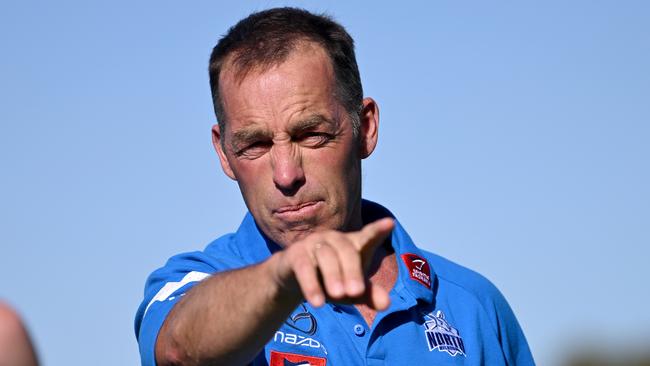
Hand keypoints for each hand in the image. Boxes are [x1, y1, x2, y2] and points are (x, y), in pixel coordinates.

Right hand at [273, 218, 394, 309]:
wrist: (293, 280)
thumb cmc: (330, 280)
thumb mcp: (350, 290)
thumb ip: (369, 295)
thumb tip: (386, 304)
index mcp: (353, 244)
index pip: (368, 235)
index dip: (378, 230)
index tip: (389, 223)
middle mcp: (334, 239)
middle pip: (347, 250)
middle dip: (353, 271)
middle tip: (357, 292)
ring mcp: (314, 243)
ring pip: (326, 255)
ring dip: (333, 275)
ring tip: (339, 296)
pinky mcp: (296, 253)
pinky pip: (304, 267)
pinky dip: (311, 285)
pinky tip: (318, 302)